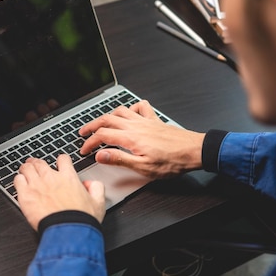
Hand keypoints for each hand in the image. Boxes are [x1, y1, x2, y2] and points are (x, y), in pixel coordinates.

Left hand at [14, 155, 105, 230]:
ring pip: (27, 168)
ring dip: (26, 169)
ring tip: (24, 171)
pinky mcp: (26, 195)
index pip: (62, 159)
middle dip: (36, 163)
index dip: (60, 160)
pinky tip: (20, 183)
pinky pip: (18, 181)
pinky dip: (18, 180)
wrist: (68, 231)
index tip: (59, 164)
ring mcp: (37, 185)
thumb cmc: (81, 220)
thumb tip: (90, 184)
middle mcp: (51, 178)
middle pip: (40, 162)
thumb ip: (96, 188)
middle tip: (35, 165)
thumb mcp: (98, 202)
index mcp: (68, 178)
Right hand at [79, 100, 205, 178]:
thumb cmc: (172, 162)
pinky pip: (140, 107)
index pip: (102, 135)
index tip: (84, 150)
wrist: (193, 151)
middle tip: (82, 133)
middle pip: (107, 119)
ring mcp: (145, 121)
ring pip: (120, 111)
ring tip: (100, 123)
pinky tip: (129, 115)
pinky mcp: (154, 120)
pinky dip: (131, 108)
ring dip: (107, 115)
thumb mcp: (143, 168)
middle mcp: (136, 126)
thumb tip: (100, 154)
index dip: (89, 143)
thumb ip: (120, 159)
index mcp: (131, 138)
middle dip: (91, 125)